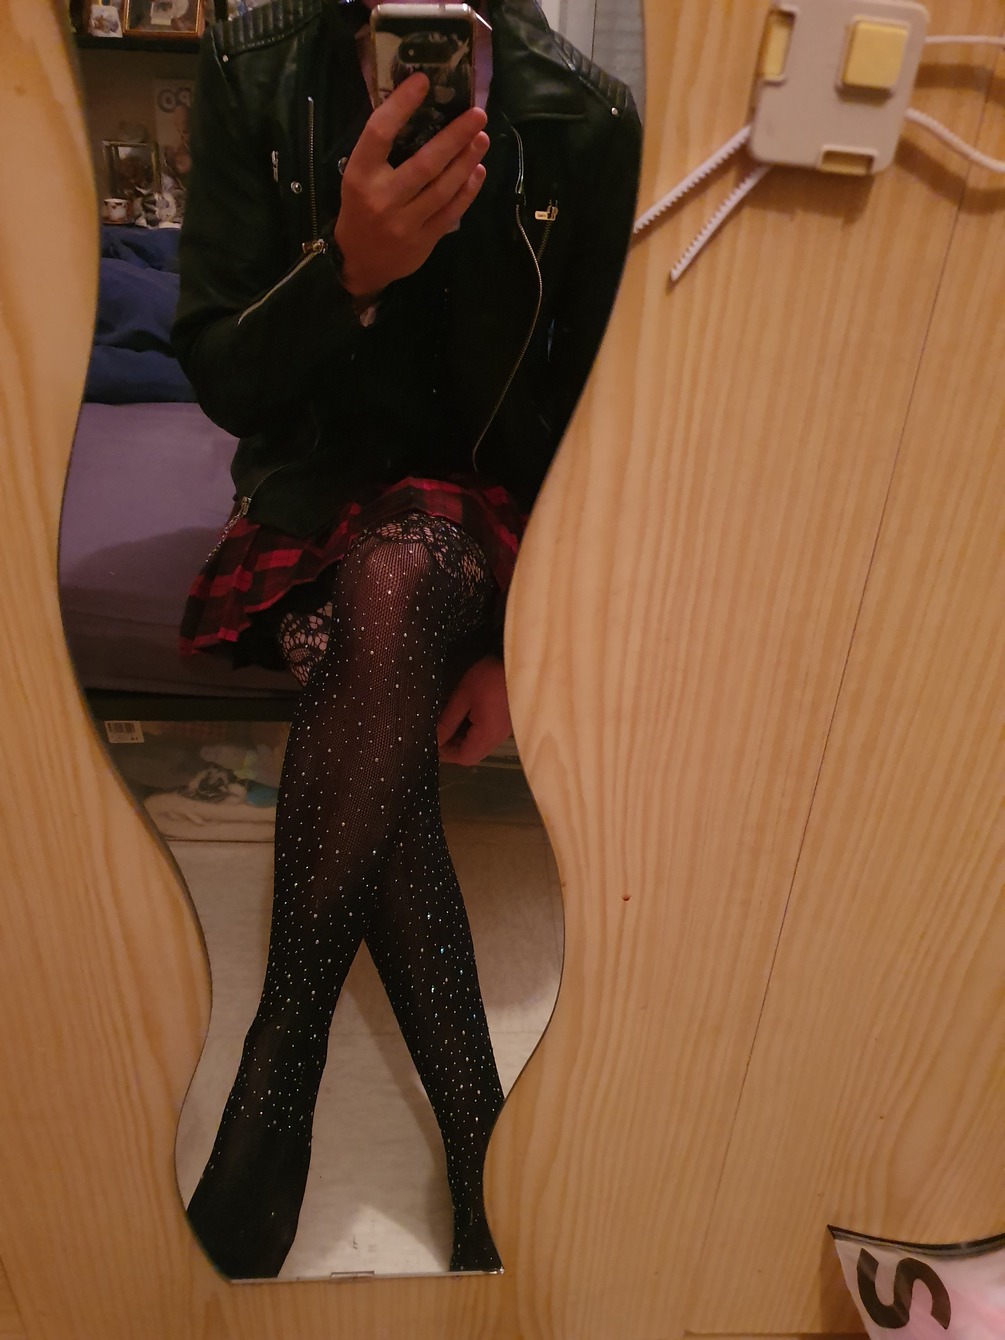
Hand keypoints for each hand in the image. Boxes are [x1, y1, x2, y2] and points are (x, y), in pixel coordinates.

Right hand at [334, 74, 488, 297]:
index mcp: (360, 176)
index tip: (422, 81)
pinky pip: (451, 213)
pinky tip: (478, 171)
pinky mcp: (423, 242)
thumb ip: (382, 151)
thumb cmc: (360, 209)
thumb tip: (421, 112)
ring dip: (466, 161)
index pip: (379, 134)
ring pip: (442, 189)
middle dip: (454, 137)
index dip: (401, 105)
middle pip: (424, 164)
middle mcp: (382, 199)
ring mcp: (404, 223)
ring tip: (482, 138)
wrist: (359, 262)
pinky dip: (467, 191)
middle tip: (477, 114)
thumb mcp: (359, 176)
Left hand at [437, 656, 511, 766]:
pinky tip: (462, 716)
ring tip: (446, 722)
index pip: (463, 757)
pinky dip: (470, 731)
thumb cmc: (490, 678)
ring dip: (460, 738)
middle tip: (436, 730)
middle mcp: (496, 739)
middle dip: (451, 746)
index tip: (431, 740)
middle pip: (471, 754)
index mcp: (486, 736)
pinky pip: (484, 736)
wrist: (522, 666)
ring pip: (477, 745)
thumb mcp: (463, 696)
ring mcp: (502, 732)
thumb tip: (435, 739)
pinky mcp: (504, 723)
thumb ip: (448, 721)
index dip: (445, 753)